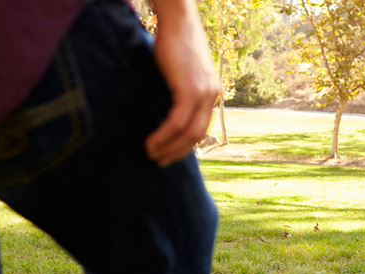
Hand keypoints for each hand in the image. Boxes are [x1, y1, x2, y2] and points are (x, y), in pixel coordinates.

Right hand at [144, 9, 219, 166]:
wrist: (177, 19)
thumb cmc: (172, 42)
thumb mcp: (178, 72)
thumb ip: (177, 91)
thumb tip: (162, 109)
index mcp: (213, 92)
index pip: (202, 128)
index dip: (186, 145)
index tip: (170, 154)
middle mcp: (213, 95)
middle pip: (197, 136)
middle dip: (178, 153)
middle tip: (160, 161)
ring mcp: (204, 93)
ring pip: (188, 133)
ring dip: (169, 148)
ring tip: (151, 154)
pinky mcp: (191, 90)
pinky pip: (177, 122)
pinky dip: (164, 136)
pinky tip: (151, 143)